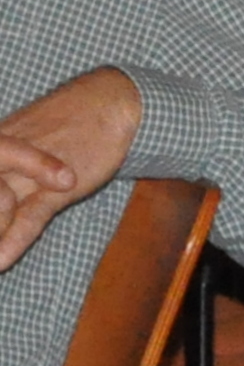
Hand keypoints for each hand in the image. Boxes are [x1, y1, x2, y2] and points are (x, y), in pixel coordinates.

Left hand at [0, 68, 140, 272]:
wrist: (112, 103)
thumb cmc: (71, 118)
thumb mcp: (26, 134)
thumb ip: (10, 159)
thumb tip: (5, 187)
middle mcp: (2, 158)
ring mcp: (28, 174)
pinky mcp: (56, 187)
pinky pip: (28, 218)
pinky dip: (13, 242)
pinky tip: (2, 262)